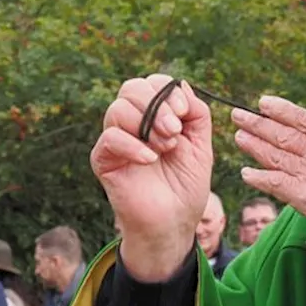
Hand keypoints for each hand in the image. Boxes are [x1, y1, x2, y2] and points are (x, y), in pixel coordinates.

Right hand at [91, 75, 213, 280]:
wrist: (175, 222)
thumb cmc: (186, 185)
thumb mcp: (202, 144)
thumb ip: (197, 113)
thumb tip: (180, 85)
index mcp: (154, 116)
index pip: (151, 83)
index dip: (168, 91)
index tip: (184, 114)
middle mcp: (132, 124)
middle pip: (131, 88)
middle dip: (158, 105)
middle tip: (174, 132)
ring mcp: (116, 141)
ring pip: (118, 109)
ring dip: (147, 125)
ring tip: (166, 148)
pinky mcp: (103, 160)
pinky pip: (110, 138)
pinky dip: (133, 145)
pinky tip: (150, 159)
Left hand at [232, 96, 305, 249]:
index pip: (304, 119)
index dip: (281, 110)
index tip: (264, 103)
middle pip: (284, 134)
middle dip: (258, 124)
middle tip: (239, 115)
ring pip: (275, 155)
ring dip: (254, 145)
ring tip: (239, 137)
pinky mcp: (304, 196)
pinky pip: (275, 183)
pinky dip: (259, 177)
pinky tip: (246, 173)